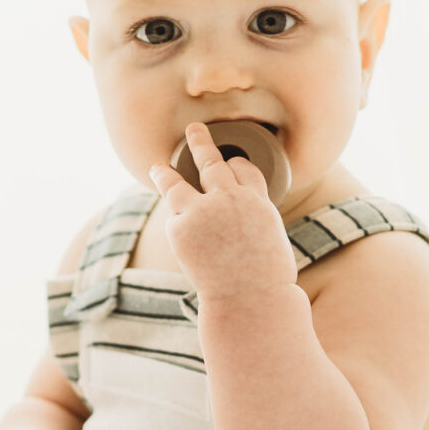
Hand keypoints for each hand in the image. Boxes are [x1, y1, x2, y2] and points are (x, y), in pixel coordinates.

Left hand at [146, 121, 297, 306]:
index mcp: (258, 200)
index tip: (230, 163)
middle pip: (211, 161)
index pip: (243, 168)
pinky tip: (174, 222)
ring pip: (177, 182)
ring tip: (157, 167)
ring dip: (165, 172)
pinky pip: (174, 218)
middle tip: (193, 129)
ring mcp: (203, 211)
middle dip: (201, 143)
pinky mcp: (181, 228)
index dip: (235, 165)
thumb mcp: (271, 240)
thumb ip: (252, 221)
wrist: (252, 299)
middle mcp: (230, 198)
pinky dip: (175, 220)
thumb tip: (238, 223)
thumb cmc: (267, 279)